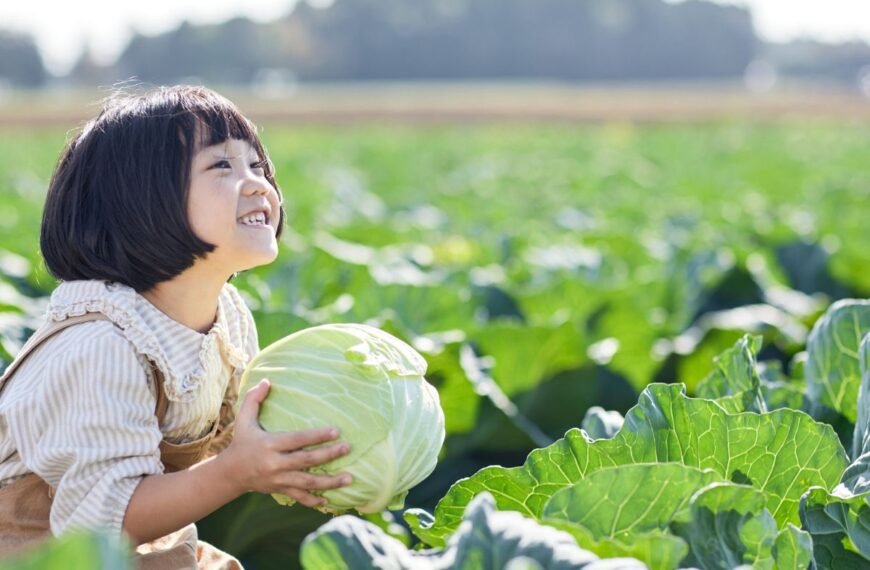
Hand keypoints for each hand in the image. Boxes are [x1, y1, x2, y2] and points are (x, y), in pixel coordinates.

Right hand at [219, 378, 351, 507]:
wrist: (230, 473)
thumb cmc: (241, 442)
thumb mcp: (243, 419)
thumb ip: (254, 399)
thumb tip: (267, 380)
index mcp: (269, 444)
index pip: (297, 439)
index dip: (317, 436)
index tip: (336, 431)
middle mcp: (275, 463)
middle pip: (306, 461)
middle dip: (329, 455)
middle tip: (347, 448)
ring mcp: (279, 479)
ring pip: (307, 482)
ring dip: (329, 482)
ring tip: (349, 478)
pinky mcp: (280, 490)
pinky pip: (300, 497)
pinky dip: (314, 501)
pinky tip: (329, 501)